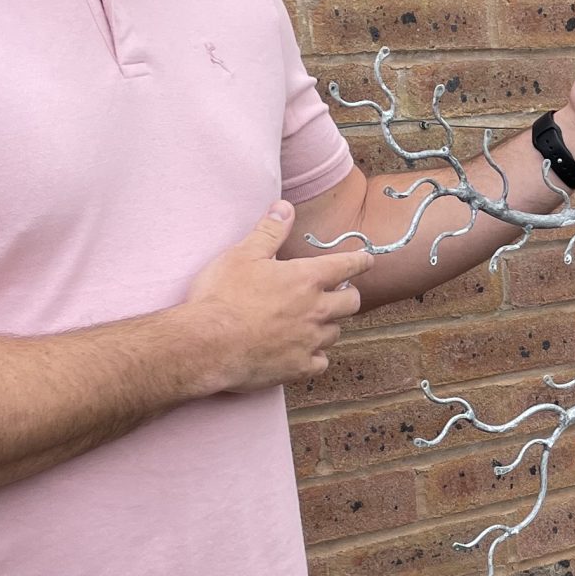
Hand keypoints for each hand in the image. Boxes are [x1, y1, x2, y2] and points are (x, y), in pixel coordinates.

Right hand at [184, 202, 373, 392]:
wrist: (207, 344)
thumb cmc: (222, 297)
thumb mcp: (242, 255)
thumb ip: (269, 231)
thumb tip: (285, 208)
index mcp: (306, 279)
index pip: (346, 266)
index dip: (360, 261)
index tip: (367, 260)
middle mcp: (316, 310)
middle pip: (351, 302)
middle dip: (348, 295)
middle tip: (338, 294)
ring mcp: (310, 341)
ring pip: (335, 332)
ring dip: (328, 326)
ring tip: (314, 322)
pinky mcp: (299, 367)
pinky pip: (320, 362)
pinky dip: (314, 357)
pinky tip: (303, 353)